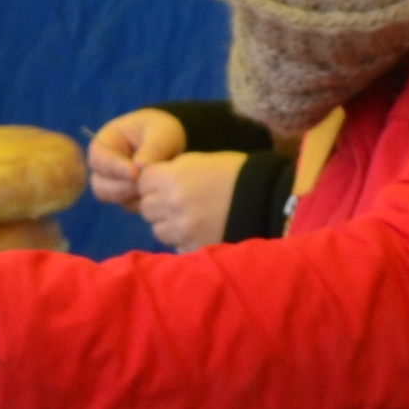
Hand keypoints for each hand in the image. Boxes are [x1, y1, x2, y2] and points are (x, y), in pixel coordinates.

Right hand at [89, 108, 187, 205]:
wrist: (170, 144)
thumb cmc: (162, 131)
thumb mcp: (163, 132)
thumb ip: (153, 148)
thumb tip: (141, 167)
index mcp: (107, 142)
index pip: (99, 157)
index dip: (114, 167)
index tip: (135, 173)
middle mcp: (105, 165)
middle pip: (100, 184)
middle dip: (121, 188)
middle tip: (145, 185)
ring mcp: (114, 183)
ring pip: (113, 198)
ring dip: (132, 196)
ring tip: (154, 187)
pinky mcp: (127, 196)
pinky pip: (129, 205)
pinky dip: (142, 202)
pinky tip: (159, 192)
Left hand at [131, 147, 246, 252]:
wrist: (266, 197)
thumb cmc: (234, 172)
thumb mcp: (198, 161)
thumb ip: (171, 172)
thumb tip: (152, 182)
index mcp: (171, 177)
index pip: (142, 183)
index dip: (152, 183)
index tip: (164, 185)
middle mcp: (172, 204)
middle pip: (146, 209)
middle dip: (158, 206)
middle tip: (176, 203)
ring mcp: (183, 229)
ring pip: (158, 231)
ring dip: (168, 225)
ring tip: (188, 219)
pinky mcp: (194, 248)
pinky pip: (176, 246)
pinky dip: (183, 240)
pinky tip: (199, 232)